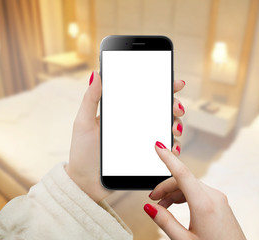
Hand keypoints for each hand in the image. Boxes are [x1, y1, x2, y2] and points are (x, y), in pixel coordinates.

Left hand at [65, 71, 185, 202]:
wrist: (86, 183)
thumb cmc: (82, 152)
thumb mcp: (83, 123)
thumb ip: (90, 99)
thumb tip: (96, 74)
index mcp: (122, 112)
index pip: (145, 95)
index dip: (163, 88)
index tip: (176, 84)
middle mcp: (135, 125)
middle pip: (161, 110)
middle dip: (174, 106)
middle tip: (176, 109)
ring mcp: (142, 141)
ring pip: (166, 128)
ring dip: (177, 125)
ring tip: (174, 129)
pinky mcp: (145, 157)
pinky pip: (164, 150)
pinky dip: (173, 148)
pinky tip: (173, 148)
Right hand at [144, 142, 245, 239]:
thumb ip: (165, 222)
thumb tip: (150, 208)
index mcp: (204, 205)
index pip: (182, 174)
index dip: (168, 158)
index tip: (159, 146)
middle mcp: (214, 197)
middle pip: (184, 180)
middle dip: (165, 187)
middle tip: (152, 199)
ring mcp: (219, 199)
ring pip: (190, 185)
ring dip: (173, 192)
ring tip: (162, 206)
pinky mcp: (220, 202)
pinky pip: (198, 191)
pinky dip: (184, 195)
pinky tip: (175, 206)